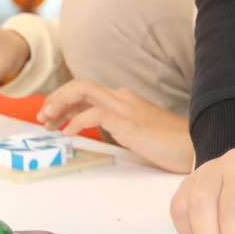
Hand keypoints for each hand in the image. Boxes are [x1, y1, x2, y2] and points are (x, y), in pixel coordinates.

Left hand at [39, 80, 193, 172]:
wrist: (192, 147)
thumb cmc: (167, 144)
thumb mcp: (134, 132)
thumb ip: (115, 127)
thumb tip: (94, 132)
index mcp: (123, 99)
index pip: (86, 91)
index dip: (63, 101)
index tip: (51, 117)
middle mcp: (121, 97)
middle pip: (79, 86)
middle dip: (56, 98)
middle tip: (42, 117)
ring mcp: (124, 106)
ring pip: (83, 90)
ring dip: (60, 103)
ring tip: (48, 120)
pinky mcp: (127, 121)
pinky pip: (94, 113)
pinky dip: (77, 120)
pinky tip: (69, 133)